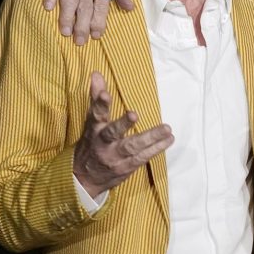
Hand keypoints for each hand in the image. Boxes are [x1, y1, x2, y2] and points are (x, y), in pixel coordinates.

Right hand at [73, 71, 173, 196]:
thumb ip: (96, 98)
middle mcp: (103, 143)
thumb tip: (96, 73)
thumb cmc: (91, 144)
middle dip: (122, 124)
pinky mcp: (126, 167)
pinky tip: (168, 140)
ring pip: (132, 147)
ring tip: (167, 128)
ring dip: (150, 137)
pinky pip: (142, 157)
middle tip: (133, 114)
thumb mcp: (91, 122)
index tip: (105, 94)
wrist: (84, 179)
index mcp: (93, 130)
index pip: (95, 115)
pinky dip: (156, 149)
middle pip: (112, 133)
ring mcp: (114, 157)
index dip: (100, 104)